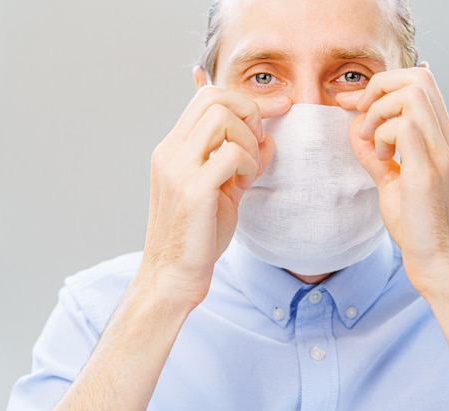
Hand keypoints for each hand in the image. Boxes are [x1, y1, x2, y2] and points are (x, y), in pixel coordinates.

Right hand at [140, 86, 290, 308]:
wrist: (173, 276)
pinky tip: (244, 185)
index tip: (278, 109)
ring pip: (222, 117)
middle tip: (257, 144)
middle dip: (249, 113)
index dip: (246, 100)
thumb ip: (242, 162)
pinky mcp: (192, 189)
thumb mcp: (224, 190)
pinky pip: (231, 153)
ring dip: (247, 140)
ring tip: (246, 172)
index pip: (207, 97)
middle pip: (214, 98)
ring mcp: (178, 168)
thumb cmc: (198, 235)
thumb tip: (268, 138)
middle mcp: (170, 151)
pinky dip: (248, 164)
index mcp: (173, 149)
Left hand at [336, 67, 448, 296]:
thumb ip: (376, 154)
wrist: (443, 263)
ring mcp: (442, 154)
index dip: (383, 84)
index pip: (421, 82)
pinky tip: (381, 157)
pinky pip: (404, 127)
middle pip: (419, 77)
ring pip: (412, 94)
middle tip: (362, 115)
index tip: (354, 105)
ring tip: (373, 143)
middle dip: (380, 86)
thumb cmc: (421, 227)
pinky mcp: (429, 173)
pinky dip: (382, 135)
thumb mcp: (393, 183)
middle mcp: (448, 140)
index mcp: (442, 139)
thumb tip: (355, 129)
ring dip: (380, 111)